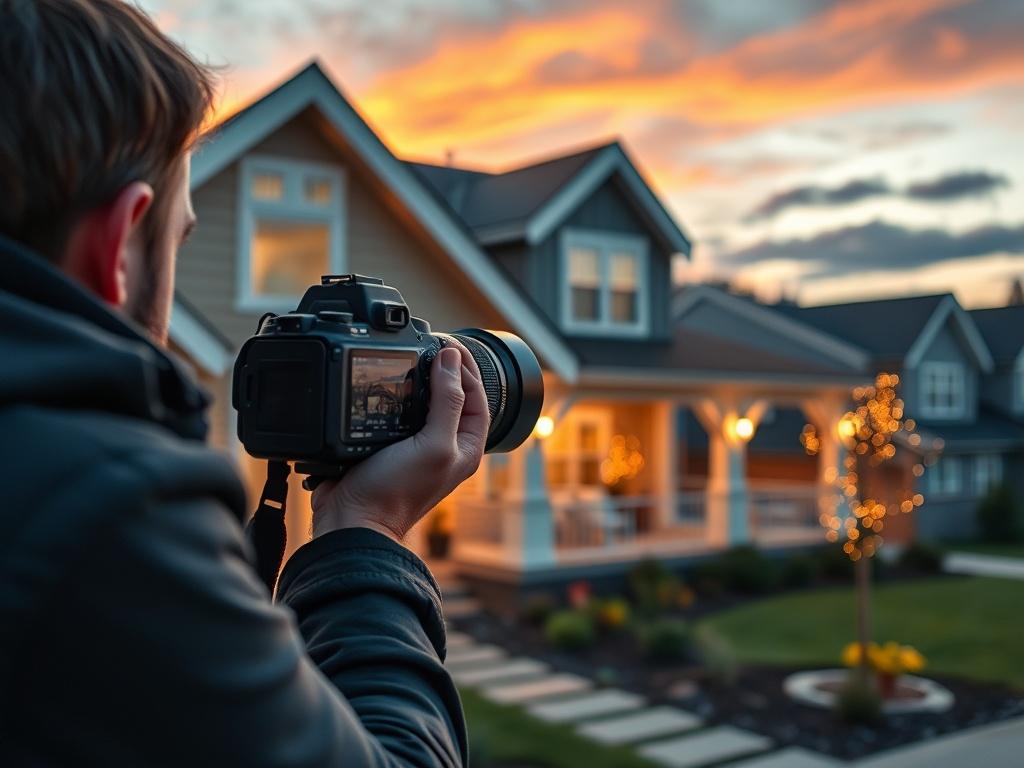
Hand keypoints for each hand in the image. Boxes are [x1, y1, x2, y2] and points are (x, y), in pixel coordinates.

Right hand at [311, 344, 488, 542]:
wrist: (353, 519)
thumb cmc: (396, 492)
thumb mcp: (434, 444)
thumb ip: (448, 401)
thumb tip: (452, 359)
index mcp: (465, 447)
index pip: (478, 398)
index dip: (467, 369)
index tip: (449, 344)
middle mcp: (445, 446)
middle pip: (454, 397)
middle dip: (446, 368)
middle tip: (433, 343)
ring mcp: (417, 446)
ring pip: (426, 403)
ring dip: (422, 378)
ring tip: (413, 355)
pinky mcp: (390, 445)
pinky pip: (400, 412)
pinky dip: (398, 393)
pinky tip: (390, 381)